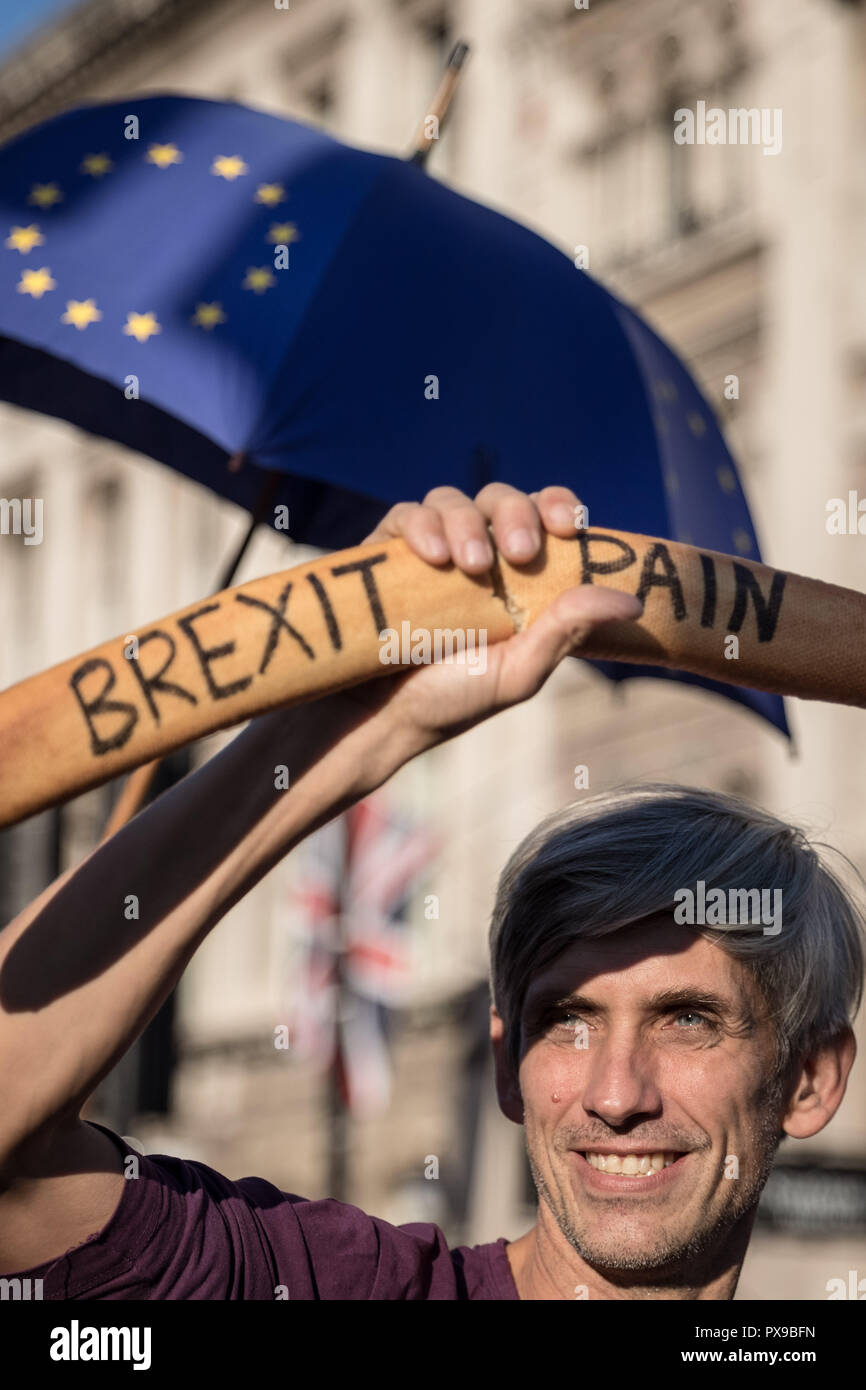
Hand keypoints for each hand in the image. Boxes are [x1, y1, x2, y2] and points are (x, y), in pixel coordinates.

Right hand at [340, 483, 642, 759]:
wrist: (374, 720)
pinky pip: (405, 514)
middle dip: (516, 513)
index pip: (543, 518)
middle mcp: (473, 556)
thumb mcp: (518, 672)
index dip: (559, 506)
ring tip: (469, 564)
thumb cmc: (450, 701)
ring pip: (453, 499)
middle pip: (500, 499)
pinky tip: (432, 557)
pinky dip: (421, 526)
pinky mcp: (383, 553)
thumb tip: (632, 601)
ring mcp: (427, 551)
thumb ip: (568, 630)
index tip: (569, 525)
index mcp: (515, 578)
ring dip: (467, 522)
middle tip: (519, 553)